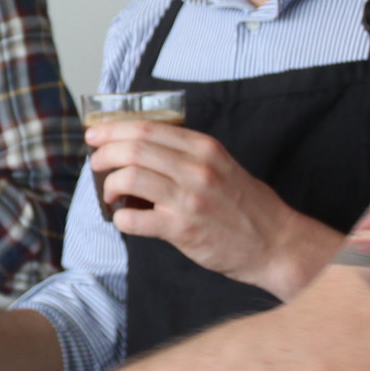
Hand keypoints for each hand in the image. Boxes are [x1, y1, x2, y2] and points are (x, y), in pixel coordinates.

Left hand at [89, 119, 338, 293]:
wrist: (275, 243)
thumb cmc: (244, 205)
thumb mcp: (220, 165)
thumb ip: (185, 154)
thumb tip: (136, 149)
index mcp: (204, 147)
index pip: (147, 128)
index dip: (113, 129)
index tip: (95, 135)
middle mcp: (196, 168)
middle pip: (133, 149)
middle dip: (104, 154)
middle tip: (95, 163)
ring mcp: (189, 199)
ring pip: (129, 178)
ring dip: (108, 185)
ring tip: (110, 194)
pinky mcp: (183, 230)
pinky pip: (134, 219)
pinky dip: (120, 217)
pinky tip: (124, 218)